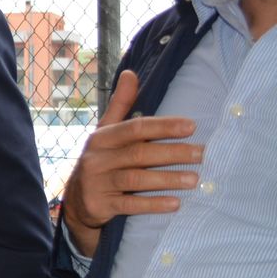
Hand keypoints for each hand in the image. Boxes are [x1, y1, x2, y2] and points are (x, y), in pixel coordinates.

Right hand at [62, 69, 200, 256]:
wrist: (77, 202)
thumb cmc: (101, 162)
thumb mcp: (106, 133)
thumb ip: (120, 105)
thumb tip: (130, 73)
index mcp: (101, 138)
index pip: (134, 128)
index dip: (163, 126)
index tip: (191, 126)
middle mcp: (97, 159)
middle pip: (138, 153)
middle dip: (172, 153)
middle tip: (201, 154)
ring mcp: (97, 183)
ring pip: (135, 179)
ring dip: (167, 179)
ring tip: (194, 179)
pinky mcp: (100, 205)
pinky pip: (130, 205)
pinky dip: (153, 204)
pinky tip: (175, 203)